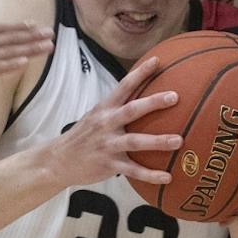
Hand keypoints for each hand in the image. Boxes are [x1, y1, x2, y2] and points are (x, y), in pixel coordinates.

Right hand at [43, 58, 182, 189]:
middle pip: (132, 110)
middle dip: (153, 103)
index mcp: (105, 109)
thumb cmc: (83, 136)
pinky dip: (150, 174)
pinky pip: (133, 170)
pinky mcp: (109, 164)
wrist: (59, 160)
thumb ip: (116, 108)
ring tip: (179, 141)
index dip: (140, 73)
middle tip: (174, 97)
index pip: (124, 86)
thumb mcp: (95, 117)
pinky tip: (167, 177)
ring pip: (136, 142)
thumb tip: (144, 98)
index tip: (157, 61)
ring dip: (158, 141)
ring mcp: (108, 145)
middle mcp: (106, 124)